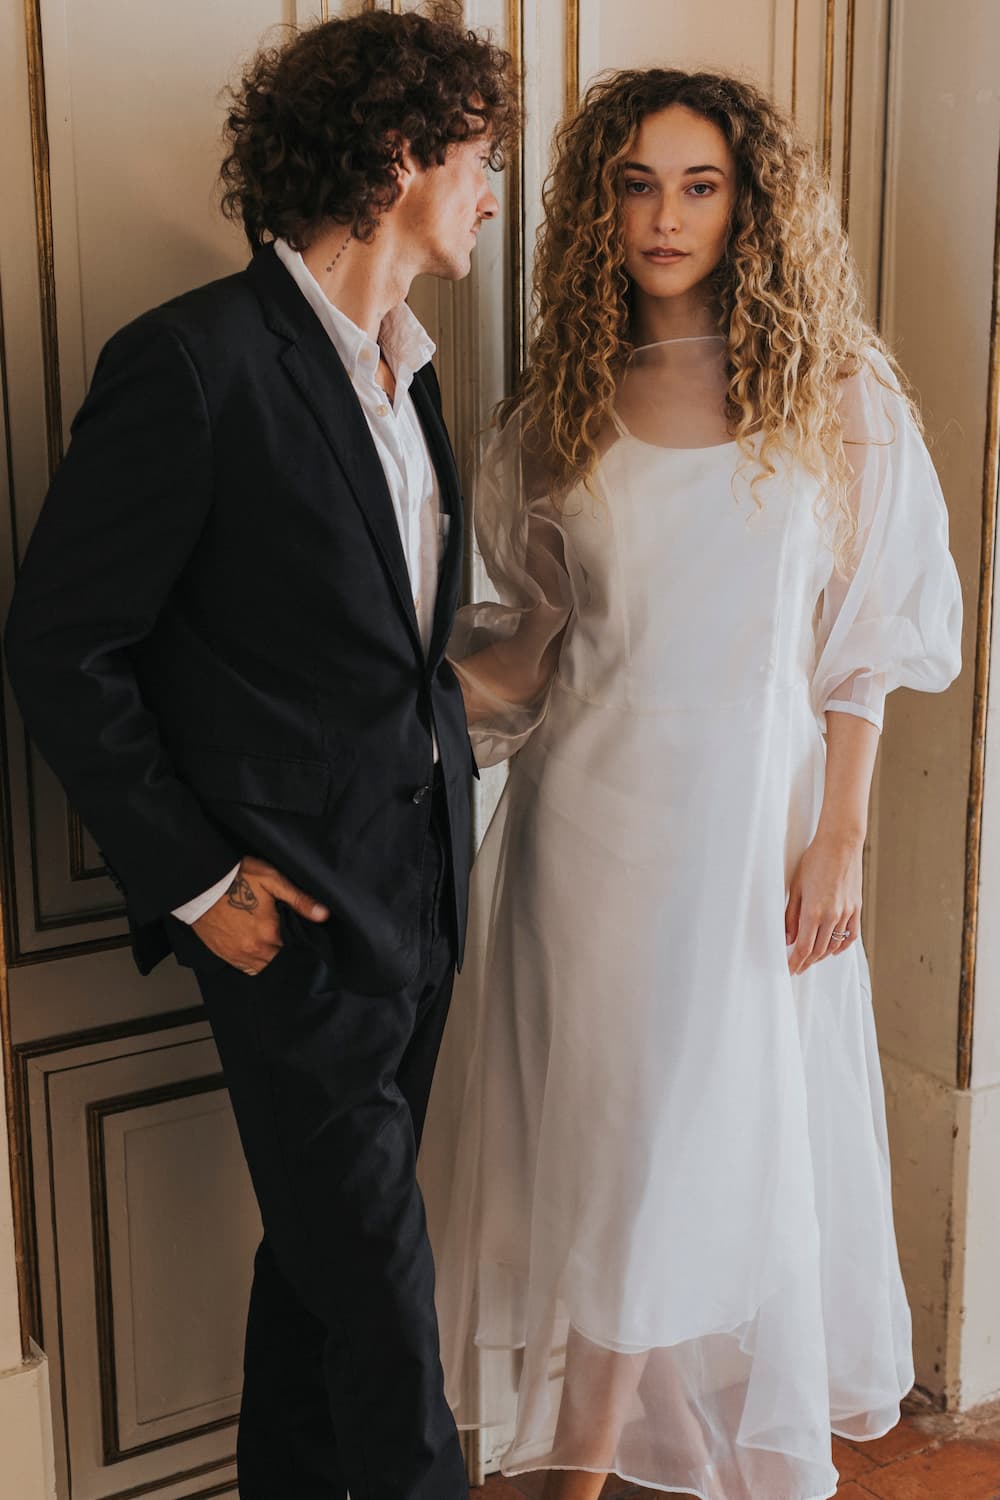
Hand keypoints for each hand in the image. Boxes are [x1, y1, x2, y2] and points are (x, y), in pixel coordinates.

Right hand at [192, 856, 328, 974]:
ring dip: (272, 958)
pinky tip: (259, 950)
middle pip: (281, 959)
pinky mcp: (225, 955)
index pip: (296, 948)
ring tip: (274, 943)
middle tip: (289, 936)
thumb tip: (323, 914)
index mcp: (270, 932)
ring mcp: (238, 955)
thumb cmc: (236, 878)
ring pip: (265, 967)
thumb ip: (299, 899)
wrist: (200, 883)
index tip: (304, 934)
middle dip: (288, 950)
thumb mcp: (272, 880)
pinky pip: (247, 968)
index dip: (302, 941)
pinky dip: (256, 963)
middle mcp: (255, 949)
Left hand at [784, 830, 862, 974]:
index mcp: (814, 911)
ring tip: (811, 960)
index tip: (790, 969)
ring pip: (834, 945)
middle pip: (818, 950)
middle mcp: (832, 916)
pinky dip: (842, 946)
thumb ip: (790, 915)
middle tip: (798, 968)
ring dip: (822, 956)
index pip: (804, 947)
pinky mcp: (856, 908)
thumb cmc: (815, 860)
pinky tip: (834, 950)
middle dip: (806, 962)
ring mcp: (847, 913)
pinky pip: (850, 935)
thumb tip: (788, 938)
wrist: (841, 844)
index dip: (796, 962)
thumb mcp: (795, 887)